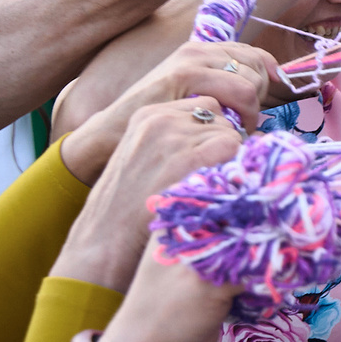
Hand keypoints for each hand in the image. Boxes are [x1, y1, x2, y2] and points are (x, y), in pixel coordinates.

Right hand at [57, 99, 246, 316]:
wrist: (105, 237)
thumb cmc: (127, 205)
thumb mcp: (143, 155)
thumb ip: (175, 138)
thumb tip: (226, 131)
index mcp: (147, 114)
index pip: (205, 104)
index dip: (216, 128)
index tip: (213, 152)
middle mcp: (161, 119)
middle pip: (222, 116)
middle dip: (226, 141)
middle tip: (216, 171)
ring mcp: (174, 138)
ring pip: (231, 133)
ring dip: (232, 156)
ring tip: (213, 183)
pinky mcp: (189, 159)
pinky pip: (234, 147)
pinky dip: (234, 165)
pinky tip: (219, 186)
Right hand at [62, 37, 281, 182]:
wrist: (109, 136)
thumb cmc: (154, 126)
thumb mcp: (189, 99)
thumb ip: (220, 89)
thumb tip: (266, 87)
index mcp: (200, 51)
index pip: (254, 56)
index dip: (266, 82)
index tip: (259, 107)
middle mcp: (195, 51)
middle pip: (257, 68)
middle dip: (260, 99)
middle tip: (246, 124)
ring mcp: (188, 63)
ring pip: (251, 83)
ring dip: (253, 112)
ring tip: (239, 133)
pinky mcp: (181, 79)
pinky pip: (240, 95)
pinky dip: (244, 119)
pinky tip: (232, 137)